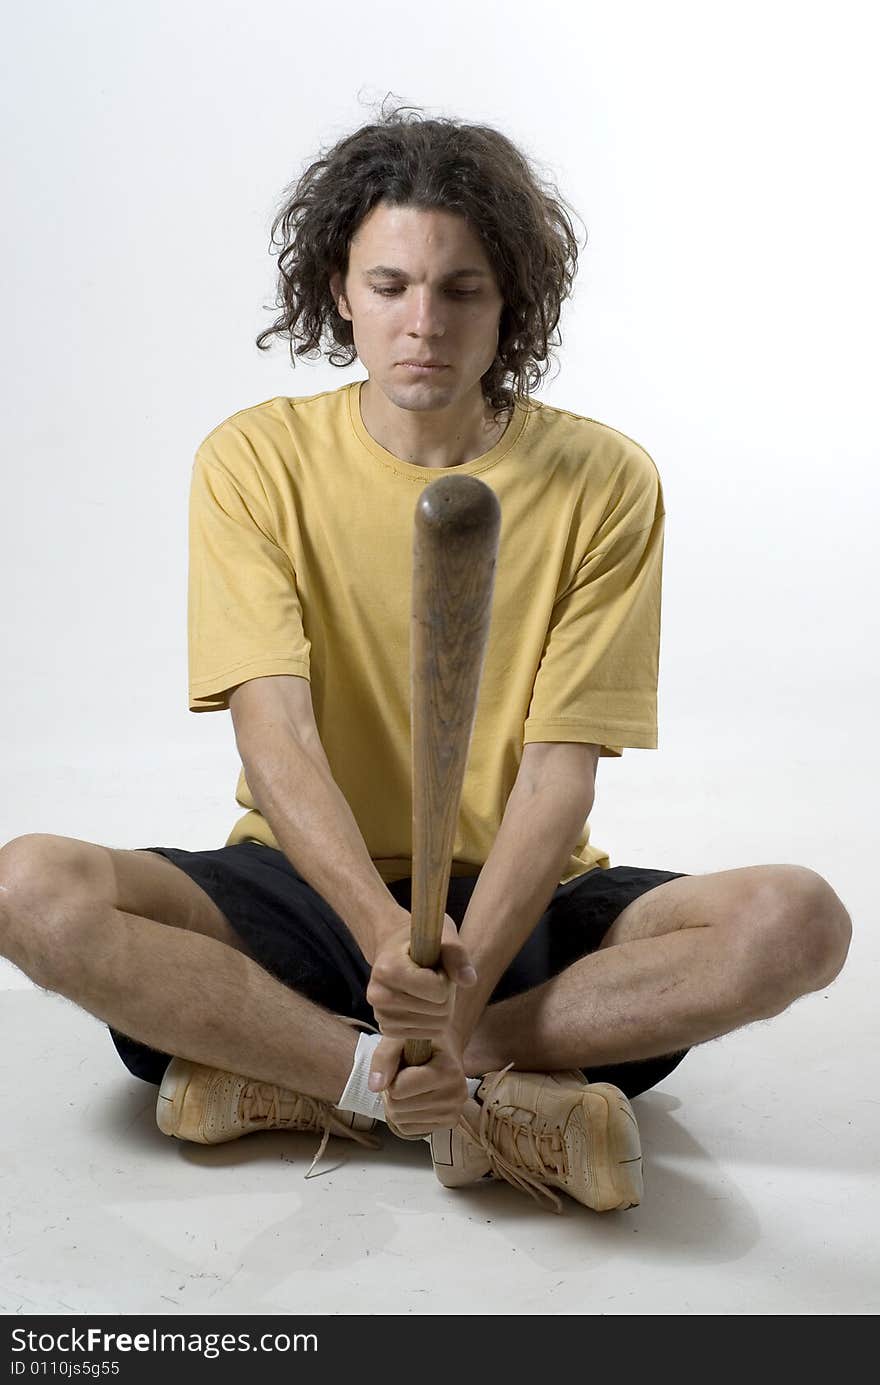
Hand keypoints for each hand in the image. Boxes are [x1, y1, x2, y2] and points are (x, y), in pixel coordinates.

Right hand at [366, 912, 476, 1042]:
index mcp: (387, 969)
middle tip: (432, 977)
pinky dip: (431, 1021)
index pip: (438, 990)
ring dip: (439, 1008)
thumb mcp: (443, 938)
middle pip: (439, 1010)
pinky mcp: (386, 1028)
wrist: (394, 951)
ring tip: (426, 988)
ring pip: (434, 1026)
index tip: (435, 965)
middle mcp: (378, 994)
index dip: (445, 977)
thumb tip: (469, 980)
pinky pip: (425, 1035)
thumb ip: (457, 956)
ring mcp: (380, 1014)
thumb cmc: (421, 942)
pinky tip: (421, 1003)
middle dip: (445, 994)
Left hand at [370, 1033, 469, 1134]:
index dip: (391, 1076)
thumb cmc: (422, 1042)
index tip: (402, 1064)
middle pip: (397, 1107)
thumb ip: (385, 1057)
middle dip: (391, 1092)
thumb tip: (375, 1086)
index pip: (399, 1089)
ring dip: (396, 1104)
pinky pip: (408, 1130)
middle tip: (402, 1077)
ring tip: (408, 1087)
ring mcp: (454, 1111)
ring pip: (400, 1120)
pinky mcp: (448, 1123)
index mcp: (449, 1070)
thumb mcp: (399, 1039)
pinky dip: (404, 1116)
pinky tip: (414, 1099)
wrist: (445, 1050)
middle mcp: (457, 1093)